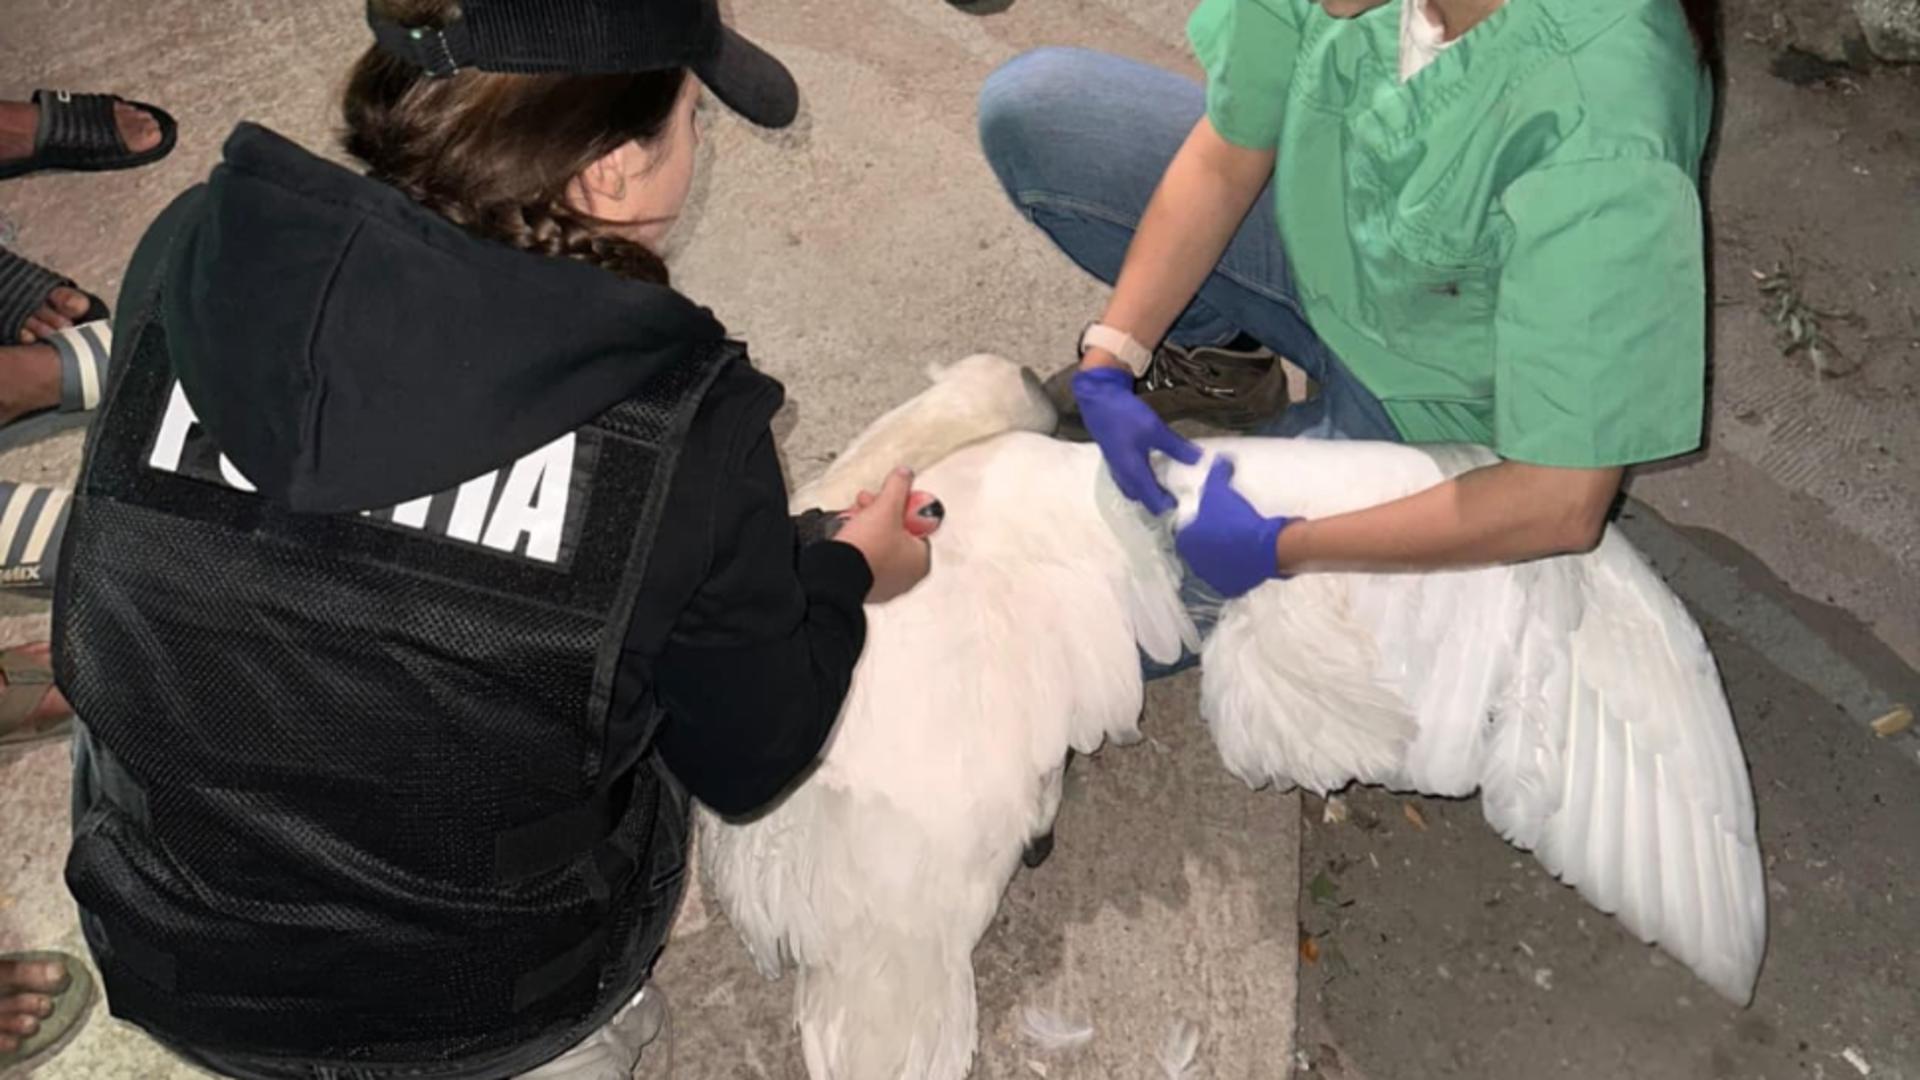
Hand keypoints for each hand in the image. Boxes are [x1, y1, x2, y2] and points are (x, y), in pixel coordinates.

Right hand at [835, 468, 933, 602]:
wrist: (837, 575)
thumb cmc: (868, 548)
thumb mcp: (887, 507)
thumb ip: (898, 487)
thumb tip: (905, 474)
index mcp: (921, 560)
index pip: (917, 526)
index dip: (901, 507)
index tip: (890, 499)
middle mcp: (906, 576)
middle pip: (896, 535)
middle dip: (879, 514)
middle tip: (867, 503)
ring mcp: (885, 583)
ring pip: (878, 546)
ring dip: (866, 526)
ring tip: (853, 515)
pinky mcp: (865, 587)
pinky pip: (864, 559)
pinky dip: (857, 545)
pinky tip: (846, 534)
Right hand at [1072, 365, 1200, 514]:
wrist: (1096, 398)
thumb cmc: (1124, 415)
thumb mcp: (1154, 429)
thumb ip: (1175, 446)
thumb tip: (1197, 460)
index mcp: (1133, 472)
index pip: (1152, 500)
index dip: (1167, 506)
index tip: (1184, 505)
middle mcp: (1123, 474)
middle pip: (1140, 498)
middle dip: (1156, 501)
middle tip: (1176, 495)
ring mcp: (1116, 465)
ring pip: (1132, 487)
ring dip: (1147, 490)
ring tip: (1165, 484)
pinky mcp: (1114, 456)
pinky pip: (1128, 477)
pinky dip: (1140, 478)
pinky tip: (1150, 467)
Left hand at [1173, 457, 1291, 598]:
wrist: (1263, 545)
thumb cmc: (1236, 517)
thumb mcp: (1222, 490)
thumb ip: (1218, 473)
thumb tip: (1221, 458)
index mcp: (1185, 540)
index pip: (1183, 532)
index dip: (1195, 526)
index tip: (1210, 521)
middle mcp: (1192, 562)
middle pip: (1196, 550)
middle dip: (1207, 543)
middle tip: (1225, 532)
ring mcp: (1209, 578)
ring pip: (1211, 566)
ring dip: (1220, 558)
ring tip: (1236, 546)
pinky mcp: (1228, 588)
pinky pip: (1228, 580)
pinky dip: (1234, 572)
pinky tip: (1244, 562)